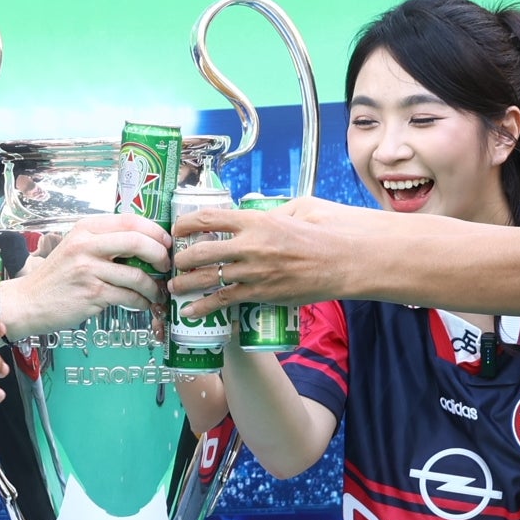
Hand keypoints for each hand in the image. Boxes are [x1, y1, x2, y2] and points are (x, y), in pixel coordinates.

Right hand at [0, 214, 171, 335]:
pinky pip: (128, 296)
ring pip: (136, 274)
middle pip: (136, 241)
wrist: (29, 302)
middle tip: (165, 265)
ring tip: (156, 292)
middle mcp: (86, 244)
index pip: (129, 220)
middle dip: (159, 254)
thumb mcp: (77, 248)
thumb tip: (146, 244)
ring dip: (153, 286)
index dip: (154, 230)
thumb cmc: (57, 277)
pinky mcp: (91, 293)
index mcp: (85, 228)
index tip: (165, 242)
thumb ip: (105, 242)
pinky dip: (141, 301)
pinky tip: (141, 303)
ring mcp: (88, 269)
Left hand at [168, 196, 385, 318]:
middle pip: (202, 251)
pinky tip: (190, 312)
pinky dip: (204, 306)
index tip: (177, 230)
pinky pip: (225, 301)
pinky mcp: (263, 294)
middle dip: (181, 259)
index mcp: (257, 220)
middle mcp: (251, 246)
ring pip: (209, 278)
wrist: (346, 261)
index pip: (210, 218)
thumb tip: (257, 216)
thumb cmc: (328, 231)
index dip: (187, 223)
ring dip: (186, 284)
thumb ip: (273, 211)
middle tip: (173, 263)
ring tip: (174, 288)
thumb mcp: (299, 207)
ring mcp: (255, 272)